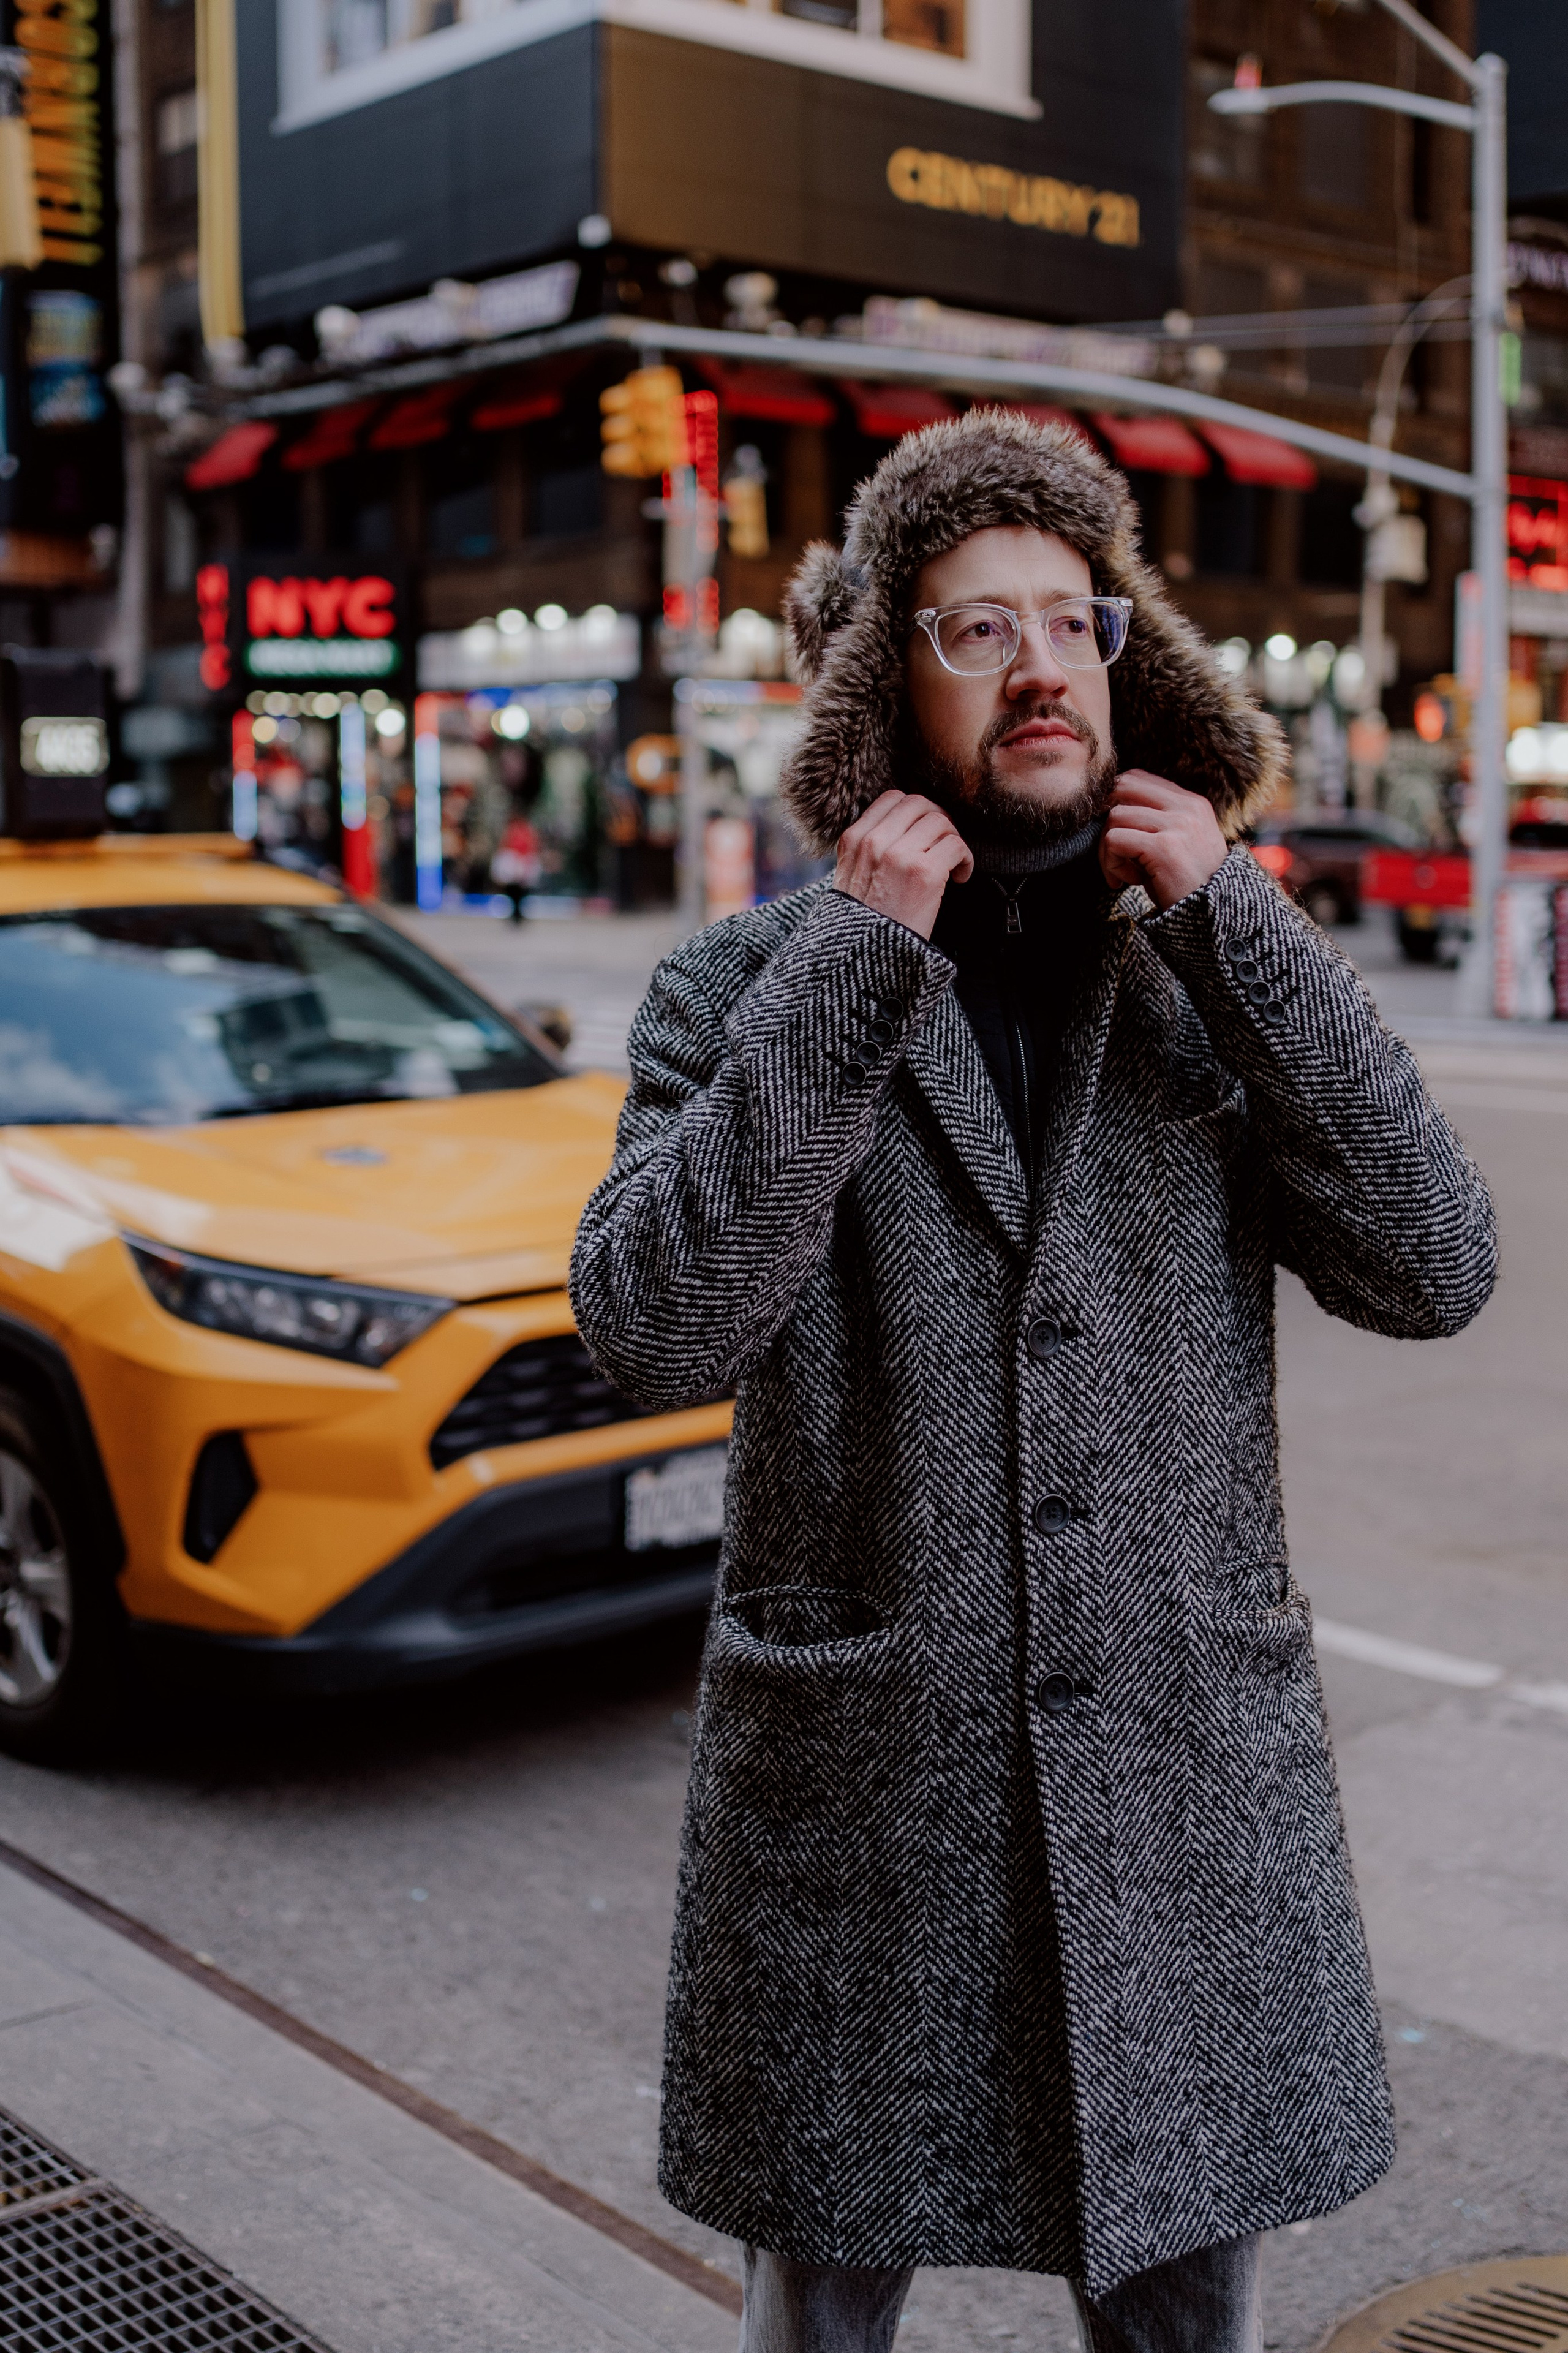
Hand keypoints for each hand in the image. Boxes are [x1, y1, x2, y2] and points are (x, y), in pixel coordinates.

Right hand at [834, 790, 974, 939]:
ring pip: (940, 821)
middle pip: (919, 804)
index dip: (916, 810)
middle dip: (938, 820)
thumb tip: (906, 828)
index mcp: (853, 840)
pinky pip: (957, 846)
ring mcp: (899, 855)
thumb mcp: (851, 877)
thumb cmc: (863, 924)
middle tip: (944, 844)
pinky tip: (960, 878)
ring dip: (953, 840)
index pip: (892, 798)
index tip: (925, 831)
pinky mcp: (924, 873)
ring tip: (952, 865)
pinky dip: (966, 859)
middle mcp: (874, 842)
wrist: (865, 959)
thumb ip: (870, 848)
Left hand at [1100, 771, 1226, 911]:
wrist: (1216, 917)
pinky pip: (1115, 840)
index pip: (1138, 779)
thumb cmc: (1190, 886)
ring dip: (1108, 849)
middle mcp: (1186, 808)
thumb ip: (1154, 823)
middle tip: (1111, 847)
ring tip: (1124, 872)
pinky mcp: (1164, 847)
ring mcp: (1177, 825)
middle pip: (1123, 786)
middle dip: (1106, 817)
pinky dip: (1112, 863)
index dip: (1116, 802)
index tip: (1117, 834)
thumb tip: (1109, 812)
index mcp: (1191, 803)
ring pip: (1115, 816)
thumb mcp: (1177, 845)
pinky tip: (1128, 880)